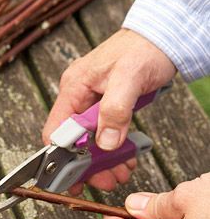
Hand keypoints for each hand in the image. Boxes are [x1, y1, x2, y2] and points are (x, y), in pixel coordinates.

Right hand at [43, 28, 176, 194]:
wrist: (163, 36)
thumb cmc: (145, 48)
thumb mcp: (130, 78)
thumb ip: (115, 110)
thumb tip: (105, 143)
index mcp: (74, 88)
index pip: (55, 131)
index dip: (61, 157)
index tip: (74, 178)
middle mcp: (78, 97)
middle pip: (72, 142)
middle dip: (88, 166)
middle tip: (105, 182)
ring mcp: (91, 102)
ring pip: (88, 142)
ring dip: (103, 162)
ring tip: (119, 174)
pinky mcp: (106, 107)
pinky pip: (103, 134)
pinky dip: (113, 150)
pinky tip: (125, 159)